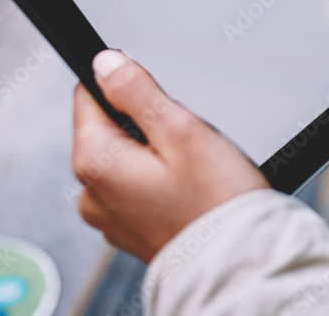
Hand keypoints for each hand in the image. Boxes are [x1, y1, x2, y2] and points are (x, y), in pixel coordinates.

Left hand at [71, 50, 268, 262]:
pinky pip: (139, 189)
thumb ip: (137, 91)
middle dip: (148, 124)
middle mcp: (91, 193)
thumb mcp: (181, 130)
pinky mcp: (131, 230)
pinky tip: (192, 191)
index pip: (88, 95)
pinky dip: (163, 182)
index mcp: (95, 162)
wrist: (240, 265)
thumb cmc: (218, 203)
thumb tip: (106, 64)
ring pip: (127, 158)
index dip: (127, 86)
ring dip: (157, 155)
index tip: (161, 100)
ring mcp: (109, 216)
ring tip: (195, 171)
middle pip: (110, 128)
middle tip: (188, 141)